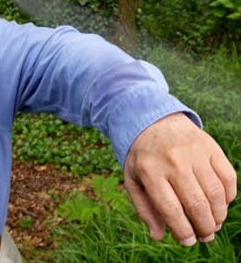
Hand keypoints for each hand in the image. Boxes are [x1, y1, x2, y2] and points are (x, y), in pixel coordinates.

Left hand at [123, 112, 236, 245]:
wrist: (154, 121)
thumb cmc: (143, 157)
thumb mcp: (133, 179)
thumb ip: (144, 207)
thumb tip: (158, 235)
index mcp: (150, 170)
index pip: (170, 208)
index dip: (182, 230)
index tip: (188, 241)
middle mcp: (173, 161)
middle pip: (196, 203)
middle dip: (204, 227)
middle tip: (205, 236)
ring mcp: (194, 152)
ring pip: (215, 193)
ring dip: (218, 215)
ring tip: (213, 223)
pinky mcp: (210, 147)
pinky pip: (227, 177)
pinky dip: (228, 195)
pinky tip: (221, 203)